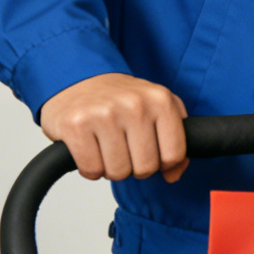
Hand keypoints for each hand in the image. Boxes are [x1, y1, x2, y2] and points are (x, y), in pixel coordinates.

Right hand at [39, 73, 188, 182]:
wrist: (81, 79)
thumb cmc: (123, 100)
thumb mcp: (158, 108)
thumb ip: (176, 140)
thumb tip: (173, 175)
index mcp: (160, 100)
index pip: (174, 155)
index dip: (162, 163)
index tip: (150, 153)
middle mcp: (134, 105)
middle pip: (145, 168)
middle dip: (135, 168)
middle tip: (125, 151)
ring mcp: (104, 114)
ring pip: (118, 172)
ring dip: (111, 169)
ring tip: (107, 149)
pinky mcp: (76, 125)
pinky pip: (92, 170)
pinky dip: (91, 169)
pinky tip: (90, 151)